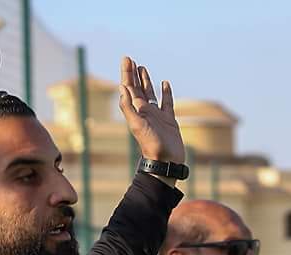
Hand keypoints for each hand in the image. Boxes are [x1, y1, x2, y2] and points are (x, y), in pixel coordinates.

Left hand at [118, 57, 185, 172]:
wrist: (165, 160)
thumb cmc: (150, 144)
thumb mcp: (136, 125)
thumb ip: (128, 106)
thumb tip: (122, 86)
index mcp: (137, 110)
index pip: (129, 87)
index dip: (127, 73)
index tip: (127, 59)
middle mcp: (145, 110)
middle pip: (138, 88)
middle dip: (134, 74)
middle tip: (131, 59)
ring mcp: (157, 114)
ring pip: (150, 93)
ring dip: (146, 81)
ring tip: (143, 68)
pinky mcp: (169, 120)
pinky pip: (167, 103)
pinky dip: (166, 93)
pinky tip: (165, 84)